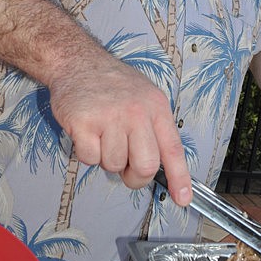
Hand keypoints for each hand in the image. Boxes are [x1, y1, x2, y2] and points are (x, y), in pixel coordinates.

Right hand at [48, 52, 192, 202]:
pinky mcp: (84, 123)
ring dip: (107, 158)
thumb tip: (161, 166)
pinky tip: (88, 131)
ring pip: (114, 165)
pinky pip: (90, 159)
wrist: (78, 62)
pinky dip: (87, 153)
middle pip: (145, 166)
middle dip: (135, 177)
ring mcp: (110, 117)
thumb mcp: (146, 98)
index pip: (172, 149)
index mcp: (156, 108)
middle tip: (125, 167)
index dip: (180, 177)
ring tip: (103, 135)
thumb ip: (154, 129)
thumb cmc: (113, 84)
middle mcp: (137, 112)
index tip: (183, 198)